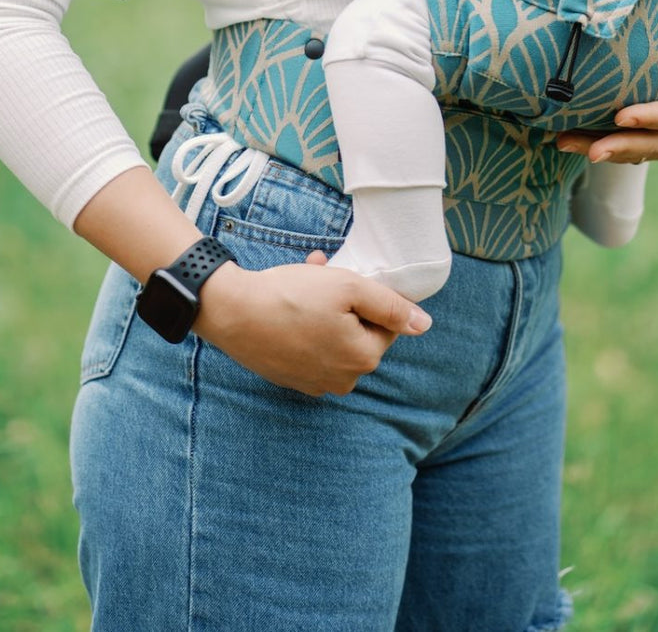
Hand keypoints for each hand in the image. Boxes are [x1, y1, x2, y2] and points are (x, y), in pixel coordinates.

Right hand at [195, 258, 430, 396]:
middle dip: (344, 302)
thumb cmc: (292, 296)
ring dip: (324, 310)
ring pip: (333, 337)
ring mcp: (315, 382)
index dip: (365, 296)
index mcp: (363, 359)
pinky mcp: (291, 378)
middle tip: (321, 275)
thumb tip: (424, 324)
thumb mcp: (348, 287)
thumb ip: (390, 306)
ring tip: (302, 283)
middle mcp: (343, 380)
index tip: (343, 279)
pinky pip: (311, 349)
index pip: (385, 324)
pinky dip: (305, 327)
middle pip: (358, 332)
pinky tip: (287, 305)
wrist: (233, 312)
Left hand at [556, 18, 657, 164]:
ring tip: (566, 143)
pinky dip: (593, 143)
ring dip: (601, 149)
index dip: (656, 119)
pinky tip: (563, 137)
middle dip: (624, 148)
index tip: (622, 116)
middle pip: (656, 145)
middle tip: (593, 150)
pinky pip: (621, 148)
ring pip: (634, 152)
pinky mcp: (647, 141)